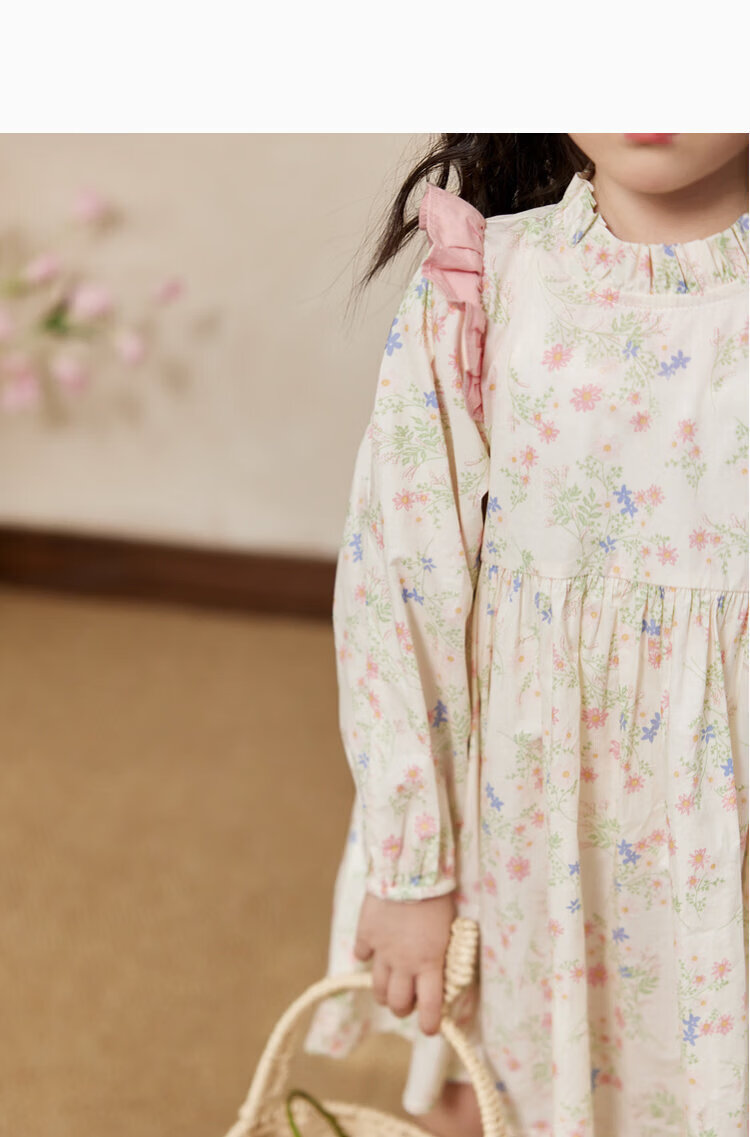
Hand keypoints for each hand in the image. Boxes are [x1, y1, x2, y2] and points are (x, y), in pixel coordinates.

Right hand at [353, 889, 456, 1035]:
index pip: (429, 1007)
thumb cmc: (438, 897)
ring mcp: (382, 951)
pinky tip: (372, 950)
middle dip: (403, 1008)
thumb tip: (441, 971)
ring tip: (390, 987)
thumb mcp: (449, 929)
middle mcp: (404, 963)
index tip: (429, 1029)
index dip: (429, 1023)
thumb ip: (441, 954)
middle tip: (408, 1002)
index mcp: (429, 963)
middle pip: (397, 1003)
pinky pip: (361, 954)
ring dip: (385, 992)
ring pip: (378, 987)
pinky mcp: (366, 934)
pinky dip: (366, 956)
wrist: (409, 870)